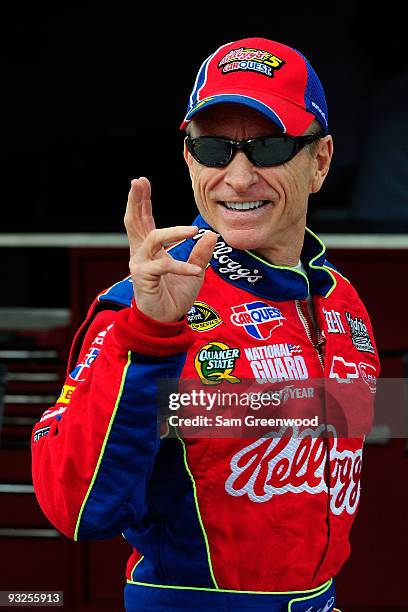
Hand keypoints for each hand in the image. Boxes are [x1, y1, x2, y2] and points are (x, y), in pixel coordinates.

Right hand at [124, 177, 217, 322]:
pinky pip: (164, 266)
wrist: (166, 321)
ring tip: (192, 231)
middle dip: (136, 200)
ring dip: (173, 232)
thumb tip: (211, 235)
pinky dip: (183, 267)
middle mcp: (141, 253)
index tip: (141, 181)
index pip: (143, 219)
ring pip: (153, 239)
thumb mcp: (194, 272)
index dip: (142, 201)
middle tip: (137, 181)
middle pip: (135, 221)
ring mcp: (140, 264)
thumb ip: (200, 254)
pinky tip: (197, 271)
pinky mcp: (144, 278)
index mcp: (150, 249)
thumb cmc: (175, 296)